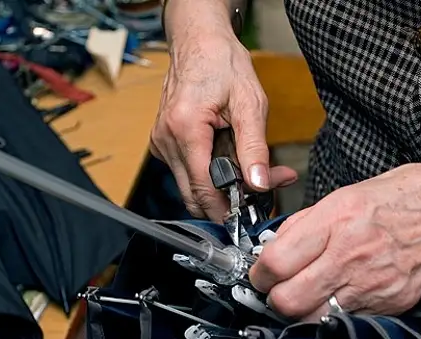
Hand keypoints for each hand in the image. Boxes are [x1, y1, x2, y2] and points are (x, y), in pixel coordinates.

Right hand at [150, 30, 296, 221]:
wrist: (199, 41)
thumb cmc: (222, 64)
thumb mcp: (250, 104)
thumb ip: (255, 148)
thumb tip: (259, 183)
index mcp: (185, 128)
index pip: (202, 188)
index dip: (226, 208)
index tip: (248, 215)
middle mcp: (166, 139)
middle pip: (193, 194)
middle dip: (225, 203)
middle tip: (256, 197)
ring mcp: (161, 142)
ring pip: (189, 186)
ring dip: (218, 189)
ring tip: (248, 174)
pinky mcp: (164, 142)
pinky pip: (185, 171)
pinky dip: (207, 174)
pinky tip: (227, 161)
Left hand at [249, 164, 420, 319]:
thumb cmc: (405, 197)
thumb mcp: (347, 192)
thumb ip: (306, 223)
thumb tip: (274, 246)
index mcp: (336, 219)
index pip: (276, 263)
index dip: (259, 274)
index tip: (261, 274)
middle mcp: (351, 255)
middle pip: (288, 301)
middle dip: (273, 298)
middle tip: (277, 288)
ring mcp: (372, 285)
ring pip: (312, 319)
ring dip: (300, 312)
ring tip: (305, 295)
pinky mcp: (390, 306)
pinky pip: (344, 321)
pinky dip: (330, 316)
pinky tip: (335, 298)